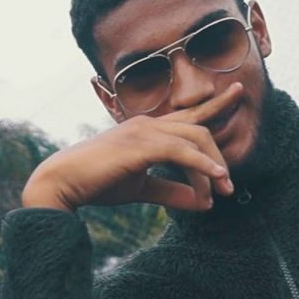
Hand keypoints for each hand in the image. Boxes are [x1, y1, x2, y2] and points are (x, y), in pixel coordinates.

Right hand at [22, 83, 241, 211]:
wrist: (62, 183)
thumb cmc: (96, 184)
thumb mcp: (140, 189)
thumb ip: (171, 193)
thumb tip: (203, 204)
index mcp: (146, 131)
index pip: (187, 115)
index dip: (214, 105)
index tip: (237, 93)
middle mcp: (147, 124)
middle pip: (198, 128)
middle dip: (220, 154)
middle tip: (229, 186)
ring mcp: (143, 131)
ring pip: (194, 141)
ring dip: (212, 168)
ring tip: (222, 192)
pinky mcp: (140, 146)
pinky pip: (181, 152)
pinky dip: (201, 165)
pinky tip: (215, 178)